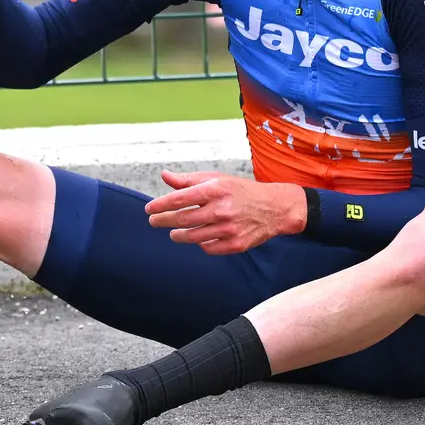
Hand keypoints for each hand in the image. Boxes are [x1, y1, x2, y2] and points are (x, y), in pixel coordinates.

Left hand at [143, 170, 306, 254]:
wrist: (275, 208)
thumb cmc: (241, 191)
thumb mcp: (217, 179)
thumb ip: (189, 180)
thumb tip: (164, 176)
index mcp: (215, 190)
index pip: (179, 199)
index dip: (160, 205)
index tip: (149, 209)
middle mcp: (222, 210)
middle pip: (182, 219)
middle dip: (163, 221)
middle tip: (153, 221)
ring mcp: (229, 229)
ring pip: (193, 237)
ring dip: (178, 235)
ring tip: (173, 232)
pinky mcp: (236, 245)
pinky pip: (208, 248)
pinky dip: (200, 244)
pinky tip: (197, 239)